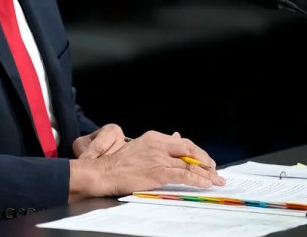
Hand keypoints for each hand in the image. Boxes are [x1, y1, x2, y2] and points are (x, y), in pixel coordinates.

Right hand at [68, 130, 225, 200]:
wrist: (104, 172)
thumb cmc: (119, 163)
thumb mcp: (140, 147)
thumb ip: (159, 144)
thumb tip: (177, 136)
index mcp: (153, 137)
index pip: (182, 142)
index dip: (197, 152)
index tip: (205, 160)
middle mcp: (158, 144)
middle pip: (190, 150)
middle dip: (205, 161)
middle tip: (214, 170)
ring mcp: (159, 158)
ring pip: (190, 164)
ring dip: (207, 174)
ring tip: (216, 180)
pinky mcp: (159, 172)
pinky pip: (185, 175)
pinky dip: (198, 180)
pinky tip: (206, 184)